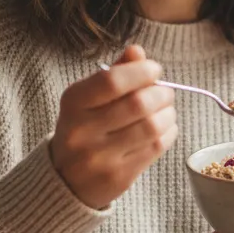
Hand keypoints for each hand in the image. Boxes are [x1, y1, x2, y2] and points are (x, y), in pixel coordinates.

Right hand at [49, 44, 176, 208]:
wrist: (65, 180)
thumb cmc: (83, 129)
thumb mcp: (87, 99)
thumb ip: (113, 74)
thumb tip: (137, 52)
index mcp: (73, 103)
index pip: (112, 81)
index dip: (141, 71)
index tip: (154, 69)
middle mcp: (82, 131)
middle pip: (138, 104)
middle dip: (161, 93)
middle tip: (166, 92)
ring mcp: (99, 157)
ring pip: (151, 127)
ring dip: (168, 114)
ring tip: (167, 111)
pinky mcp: (118, 177)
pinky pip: (155, 148)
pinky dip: (168, 133)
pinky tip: (164, 128)